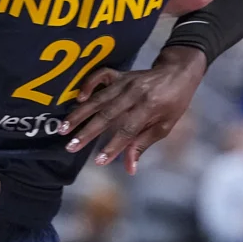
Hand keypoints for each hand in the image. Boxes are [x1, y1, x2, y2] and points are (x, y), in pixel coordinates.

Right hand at [59, 46, 207, 173]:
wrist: (179, 72)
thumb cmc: (173, 103)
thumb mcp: (165, 126)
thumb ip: (143, 144)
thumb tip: (129, 169)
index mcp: (149, 108)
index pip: (128, 130)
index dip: (113, 146)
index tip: (99, 161)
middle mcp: (135, 94)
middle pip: (108, 114)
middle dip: (88, 132)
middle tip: (70, 146)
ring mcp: (125, 82)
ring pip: (99, 98)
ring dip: (80, 114)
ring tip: (63, 128)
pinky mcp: (120, 74)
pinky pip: (100, 75)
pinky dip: (88, 85)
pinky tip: (78, 99)